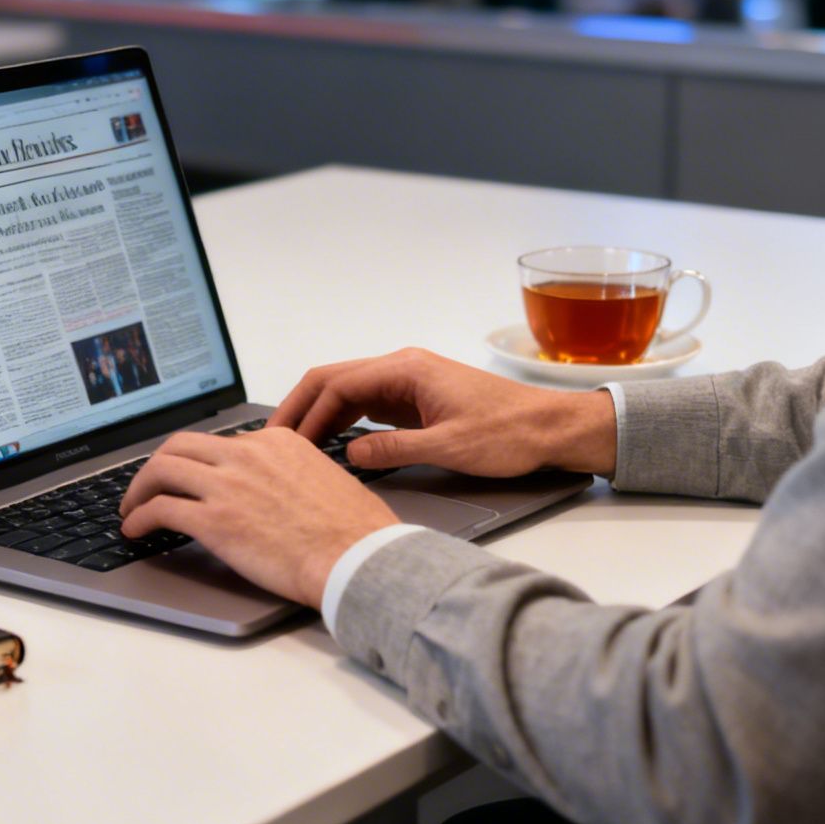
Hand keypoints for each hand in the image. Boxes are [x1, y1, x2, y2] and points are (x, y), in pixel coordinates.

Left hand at [119, 428, 398, 606]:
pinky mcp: (213, 520)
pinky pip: (160, 509)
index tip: (189, 478)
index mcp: (276, 441)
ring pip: (162, 470)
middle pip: (181, 446)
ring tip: (132, 509)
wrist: (355, 556)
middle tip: (148, 486)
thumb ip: (289, 473)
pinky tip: (136, 530)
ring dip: (139, 489)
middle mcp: (247, 454)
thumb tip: (272, 490)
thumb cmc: (352, 530)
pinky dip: (139, 518)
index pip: (220, 443)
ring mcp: (227, 485)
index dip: (197, 462)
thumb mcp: (323, 478)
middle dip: (157, 466)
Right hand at [271, 348, 617, 477]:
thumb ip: (394, 451)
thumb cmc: (510, 433)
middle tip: (274, 442)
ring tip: (296, 449)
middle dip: (302, 409)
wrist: (550, 428)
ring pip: (348, 393)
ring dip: (320, 417)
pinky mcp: (417, 401)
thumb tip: (349, 454)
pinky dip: (343, 423)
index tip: (283, 440)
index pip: (337, 383)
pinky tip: (332, 446)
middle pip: (334, 381)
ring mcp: (409, 383)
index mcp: (408, 369)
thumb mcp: (449, 448)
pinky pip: (367, 406)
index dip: (304, 412)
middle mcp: (404, 368)